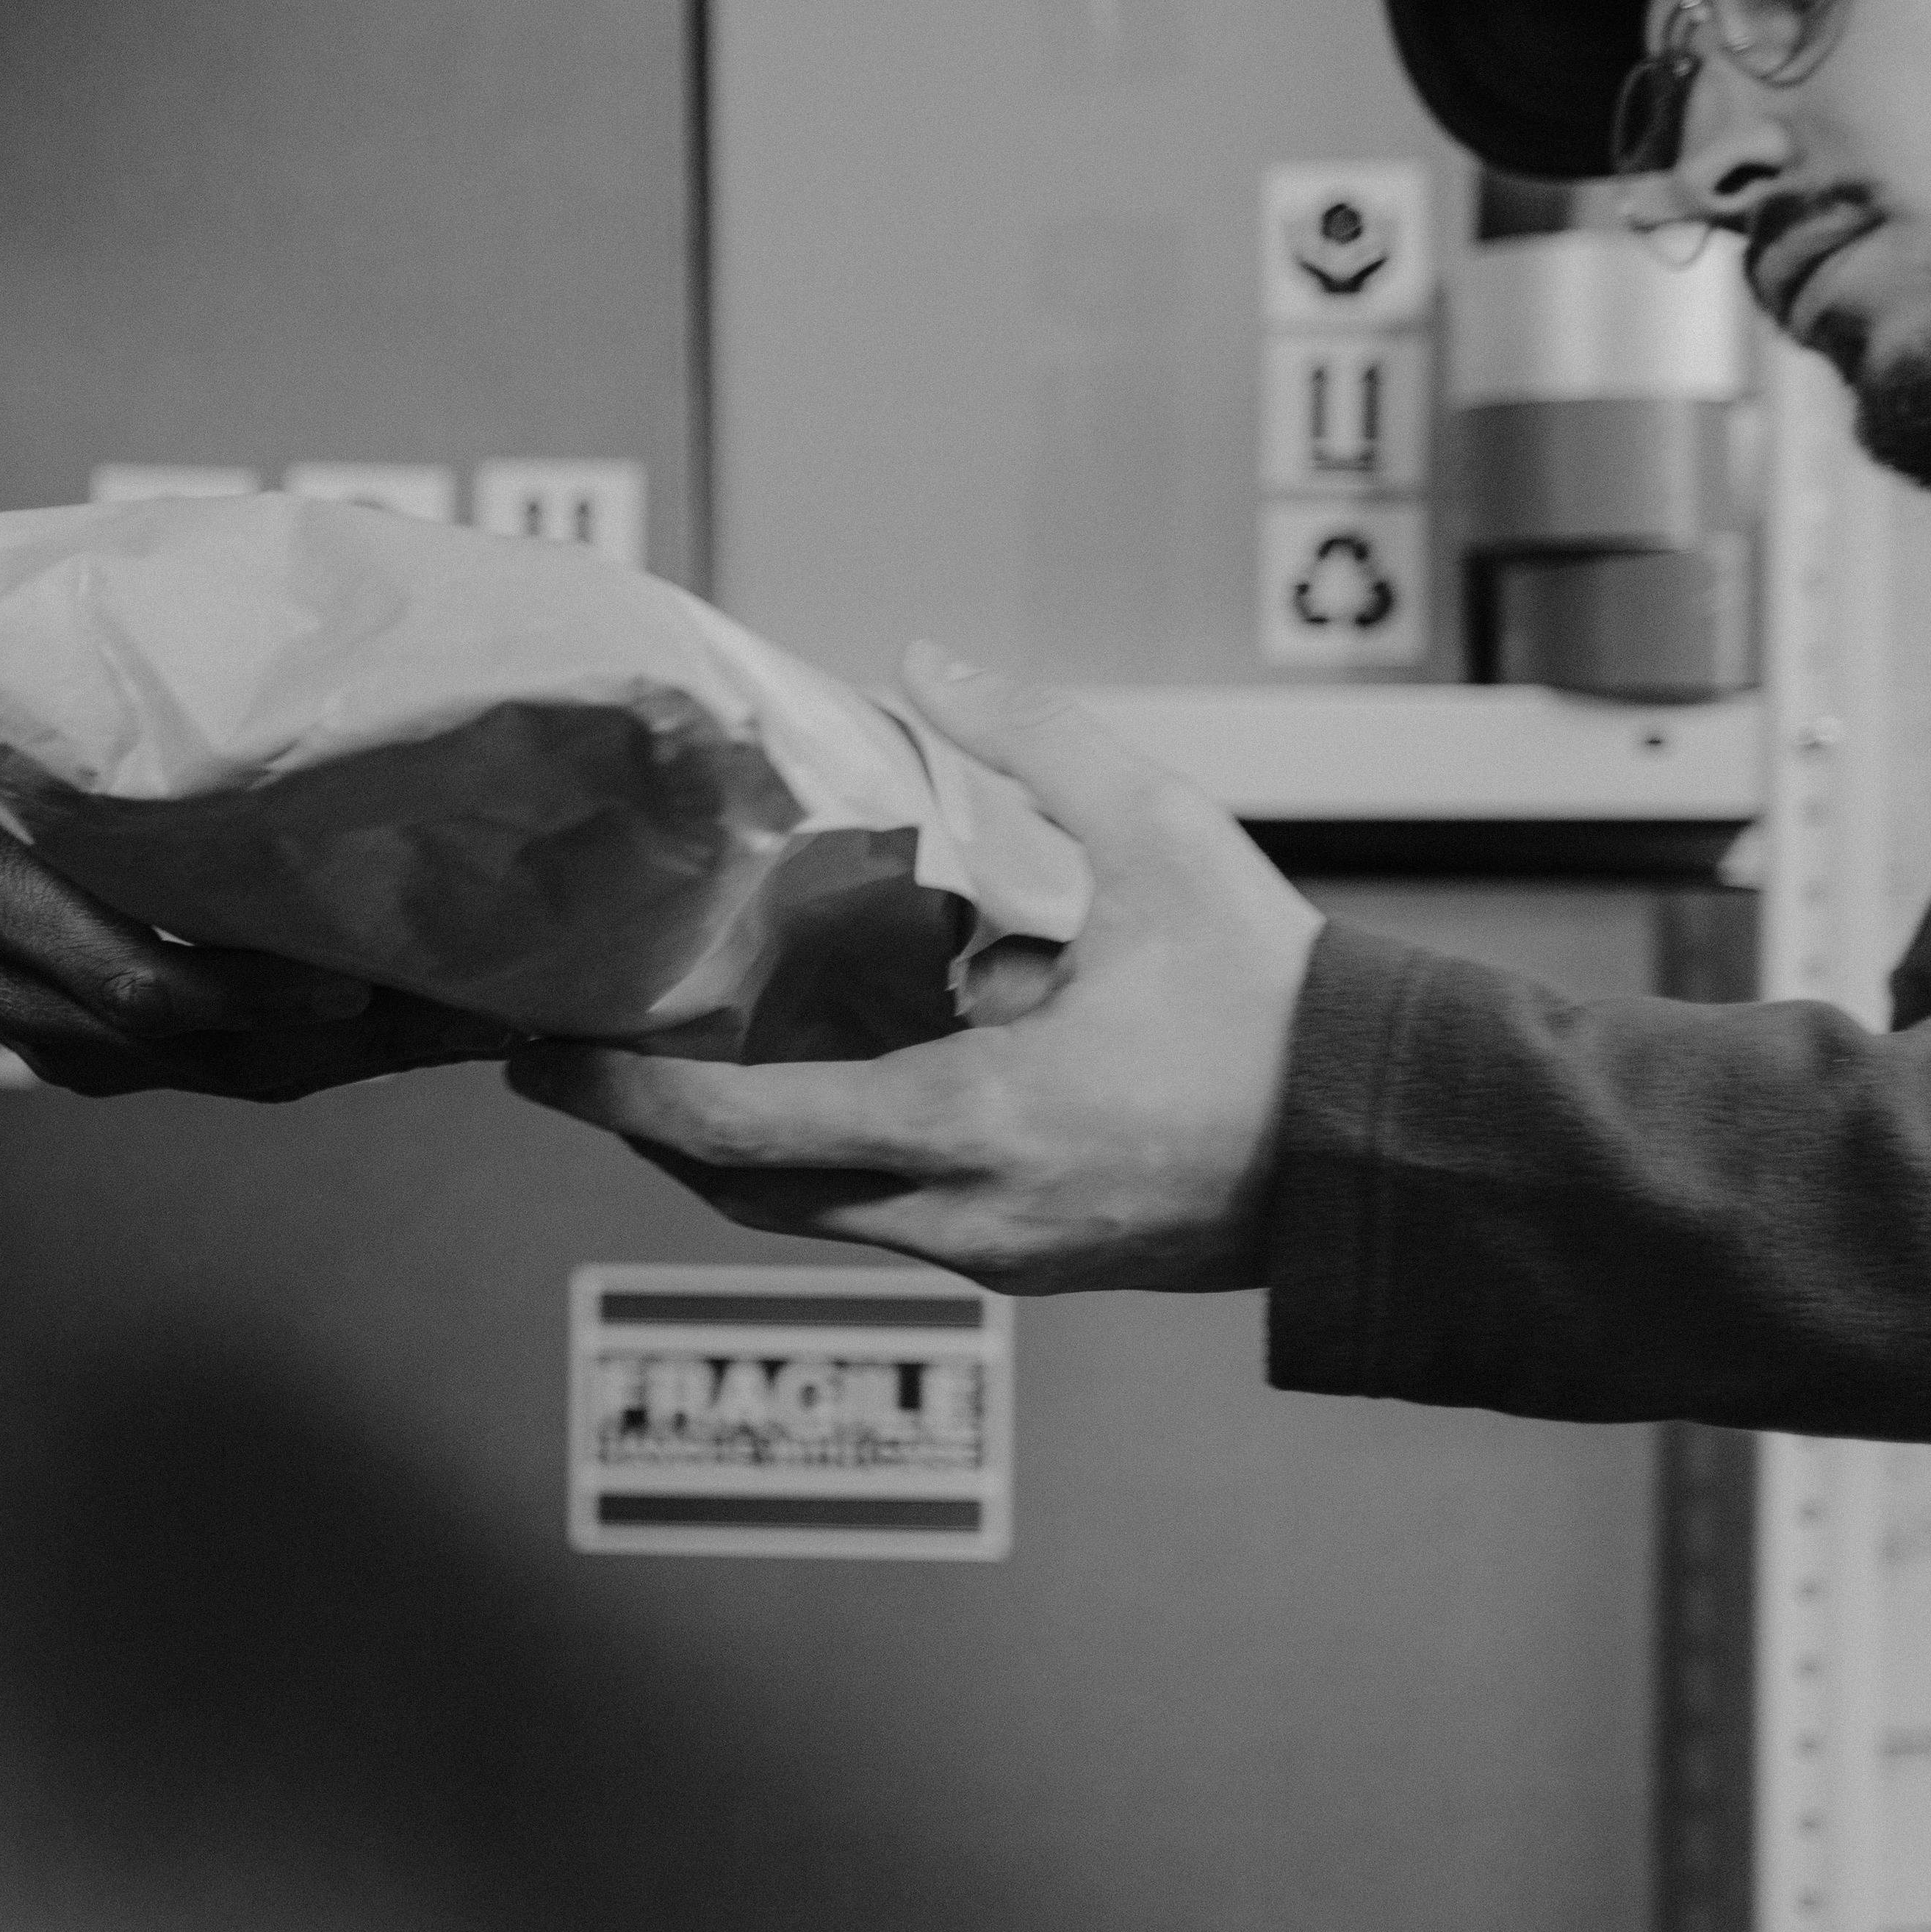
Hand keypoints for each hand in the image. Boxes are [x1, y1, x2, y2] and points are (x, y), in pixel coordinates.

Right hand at [0, 720, 520, 1100]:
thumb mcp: (1, 742)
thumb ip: (108, 753)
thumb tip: (251, 697)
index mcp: (23, 927)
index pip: (155, 993)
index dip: (258, 996)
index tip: (357, 982)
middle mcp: (58, 1015)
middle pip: (236, 1060)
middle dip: (375, 1046)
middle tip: (495, 1013)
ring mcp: (77, 1048)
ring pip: (250, 1075)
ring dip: (367, 1056)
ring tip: (476, 1019)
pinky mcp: (96, 1052)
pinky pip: (227, 1065)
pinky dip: (316, 1043)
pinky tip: (391, 1012)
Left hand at [506, 648, 1324, 1292]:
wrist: (1391, 1144)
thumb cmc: (1283, 1000)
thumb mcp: (1169, 839)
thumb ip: (1041, 744)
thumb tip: (928, 664)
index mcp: (977, 1122)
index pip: (747, 1130)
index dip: (626, 1097)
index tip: (539, 1065)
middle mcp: (963, 1215)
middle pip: (745, 1193)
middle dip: (646, 1131)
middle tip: (563, 1065)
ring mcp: (992, 1256)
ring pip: (806, 1220)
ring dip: (723, 1157)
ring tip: (649, 1076)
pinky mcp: (1024, 1267)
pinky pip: (874, 1224)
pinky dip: (808, 1171)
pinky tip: (784, 1099)